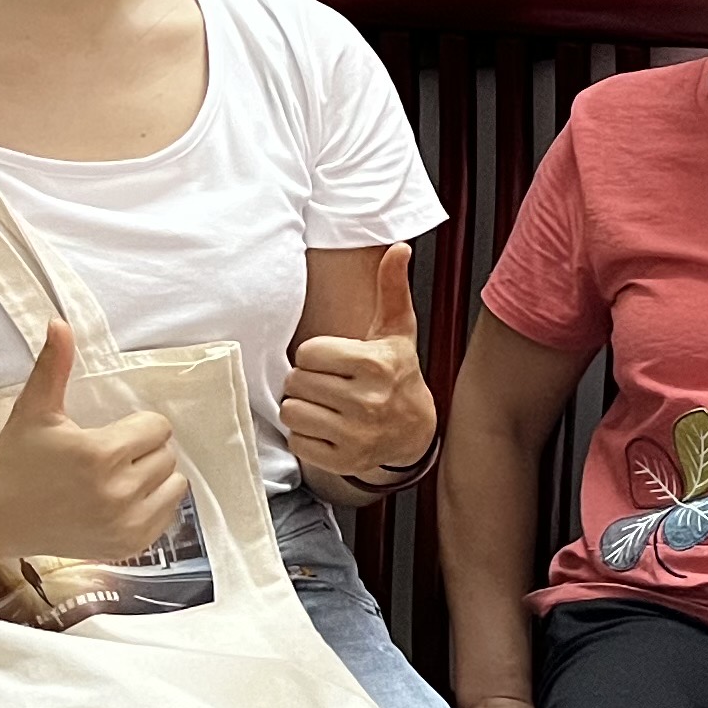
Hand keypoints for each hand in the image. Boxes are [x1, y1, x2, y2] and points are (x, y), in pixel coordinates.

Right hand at [0, 321, 188, 560]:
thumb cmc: (15, 460)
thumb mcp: (34, 410)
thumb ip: (54, 366)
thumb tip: (59, 322)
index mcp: (99, 455)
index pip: (156, 427)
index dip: (134, 426)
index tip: (107, 434)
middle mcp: (117, 493)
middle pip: (167, 454)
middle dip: (142, 450)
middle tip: (108, 457)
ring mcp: (125, 525)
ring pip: (174, 483)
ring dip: (153, 476)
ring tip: (117, 477)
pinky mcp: (128, 547)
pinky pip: (169, 514)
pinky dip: (153, 504)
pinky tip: (121, 500)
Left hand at [285, 247, 432, 483]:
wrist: (415, 430)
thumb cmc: (397, 375)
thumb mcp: (397, 331)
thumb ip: (391, 288)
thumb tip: (399, 248)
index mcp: (375, 364)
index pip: (308, 353)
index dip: (316, 355)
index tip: (335, 361)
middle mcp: (367, 401)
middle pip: (295, 382)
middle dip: (306, 382)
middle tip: (329, 384)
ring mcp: (356, 434)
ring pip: (292, 412)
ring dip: (302, 408)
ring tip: (326, 406)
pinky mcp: (344, 460)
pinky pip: (297, 441)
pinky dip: (306, 436)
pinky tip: (328, 428)